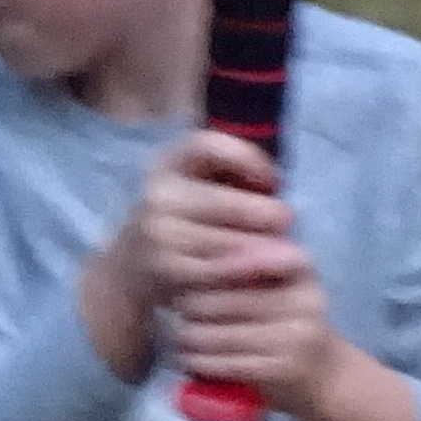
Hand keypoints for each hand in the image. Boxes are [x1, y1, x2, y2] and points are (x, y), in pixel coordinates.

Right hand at [80, 131, 302, 380]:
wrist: (130, 264)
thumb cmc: (184, 216)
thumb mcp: (199, 183)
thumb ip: (234, 174)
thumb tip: (275, 185)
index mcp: (169, 163)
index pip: (209, 147)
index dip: (248, 158)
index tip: (273, 179)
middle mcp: (159, 195)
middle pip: (224, 202)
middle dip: (264, 213)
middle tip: (290, 220)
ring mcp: (158, 233)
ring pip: (224, 241)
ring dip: (261, 248)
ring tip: (287, 252)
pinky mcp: (165, 269)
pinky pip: (215, 272)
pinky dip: (243, 274)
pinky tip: (262, 274)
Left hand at [172, 251, 339, 411]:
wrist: (326, 376)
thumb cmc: (291, 323)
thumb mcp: (285, 284)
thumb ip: (253, 262)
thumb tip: (196, 247)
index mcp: (302, 270)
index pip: (249, 259)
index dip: (214, 267)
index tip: (189, 272)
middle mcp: (303, 301)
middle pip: (229, 300)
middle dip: (195, 304)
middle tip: (177, 305)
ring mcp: (294, 338)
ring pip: (223, 335)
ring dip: (191, 337)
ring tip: (179, 334)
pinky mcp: (281, 370)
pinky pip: (228, 364)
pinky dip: (202, 362)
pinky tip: (189, 358)